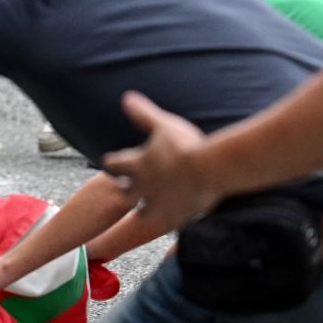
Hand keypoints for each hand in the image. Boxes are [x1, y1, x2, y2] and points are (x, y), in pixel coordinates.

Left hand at [104, 91, 217, 225]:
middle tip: (125, 188)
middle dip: (126, 189)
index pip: (113, 164)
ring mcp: (161, 205)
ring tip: (144, 211)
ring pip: (143, 214)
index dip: (112, 162)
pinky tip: (175, 219)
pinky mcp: (179, 216)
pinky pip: (171, 223)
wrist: (211, 170)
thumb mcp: (163, 125)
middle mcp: (144, 187)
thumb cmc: (186, 144)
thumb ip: (144, 114)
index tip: (110, 162)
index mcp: (137, 165)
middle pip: (127, 193)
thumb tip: (126, 98)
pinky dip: (171, 220)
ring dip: (143, 211)